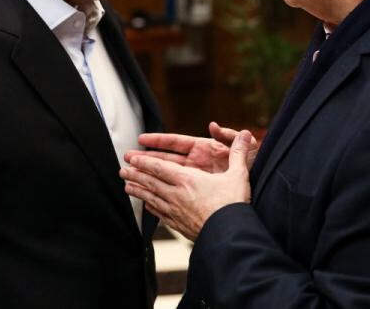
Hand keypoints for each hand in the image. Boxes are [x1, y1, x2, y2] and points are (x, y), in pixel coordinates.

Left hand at [120, 130, 254, 240]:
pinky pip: (160, 214)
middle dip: (135, 174)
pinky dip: (151, 208)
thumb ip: (239, 153)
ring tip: (126, 187)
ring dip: (137, 191)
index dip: (144, 161)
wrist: (230, 235)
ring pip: (151, 198)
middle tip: (122, 170)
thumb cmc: (233, 204)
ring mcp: (176, 211)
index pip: (159, 167)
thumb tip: (247, 134)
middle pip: (150, 182)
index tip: (131, 158)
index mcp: (188, 179)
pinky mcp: (179, 225)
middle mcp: (177, 194)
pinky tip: (147, 206)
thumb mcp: (238, 175)